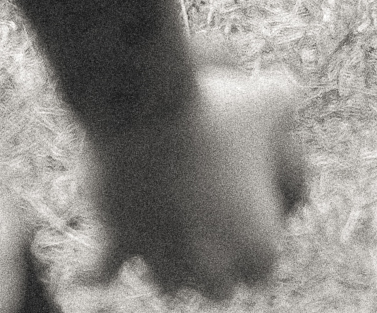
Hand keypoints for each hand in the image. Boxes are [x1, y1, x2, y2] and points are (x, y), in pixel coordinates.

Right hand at [87, 63, 305, 297]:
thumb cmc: (214, 105)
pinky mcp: (120, 243)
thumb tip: (288, 90)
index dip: (255, 249)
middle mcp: (211, 267)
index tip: (248, 228)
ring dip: (170, 269)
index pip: (262, 269)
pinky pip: (103, 269)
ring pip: (169, 284)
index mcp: (256, 245)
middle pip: (218, 286)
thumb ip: (283, 99)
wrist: (145, 104)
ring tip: (167, 247)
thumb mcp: (266, 97)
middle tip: (210, 238)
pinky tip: (87, 275)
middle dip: (215, 266)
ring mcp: (162, 260)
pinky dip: (96, 271)